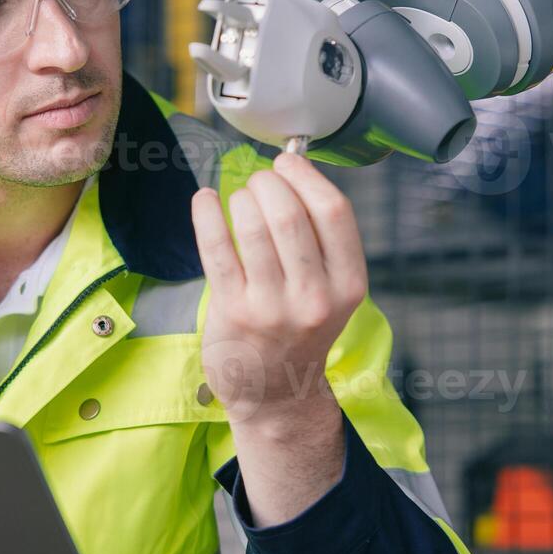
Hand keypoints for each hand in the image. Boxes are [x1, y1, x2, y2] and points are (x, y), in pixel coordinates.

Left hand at [190, 152, 368, 427]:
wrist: (277, 392)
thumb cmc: (301, 327)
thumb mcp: (332, 290)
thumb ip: (320, 239)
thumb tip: (292, 168)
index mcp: (348, 284)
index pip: (334, 212)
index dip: (306, 176)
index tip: (288, 161)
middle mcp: (315, 297)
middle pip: (290, 214)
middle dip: (268, 183)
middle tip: (258, 182)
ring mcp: (272, 307)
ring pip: (253, 226)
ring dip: (240, 198)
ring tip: (239, 199)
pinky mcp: (234, 312)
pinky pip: (216, 248)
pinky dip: (207, 215)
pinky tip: (204, 201)